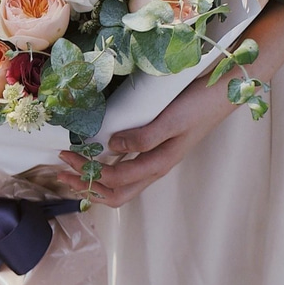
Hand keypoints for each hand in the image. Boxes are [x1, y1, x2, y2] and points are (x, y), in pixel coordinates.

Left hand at [57, 75, 234, 206]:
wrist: (222, 93)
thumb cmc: (198, 106)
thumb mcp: (172, 121)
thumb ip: (145, 137)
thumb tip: (112, 147)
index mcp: (157, 163)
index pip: (115, 181)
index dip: (88, 173)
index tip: (66, 154)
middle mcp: (155, 166)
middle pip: (116, 191)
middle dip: (86, 185)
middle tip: (61, 170)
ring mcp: (156, 158)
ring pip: (121, 183)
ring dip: (94, 180)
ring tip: (71, 170)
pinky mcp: (156, 146)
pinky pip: (127, 167)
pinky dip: (107, 167)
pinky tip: (97, 155)